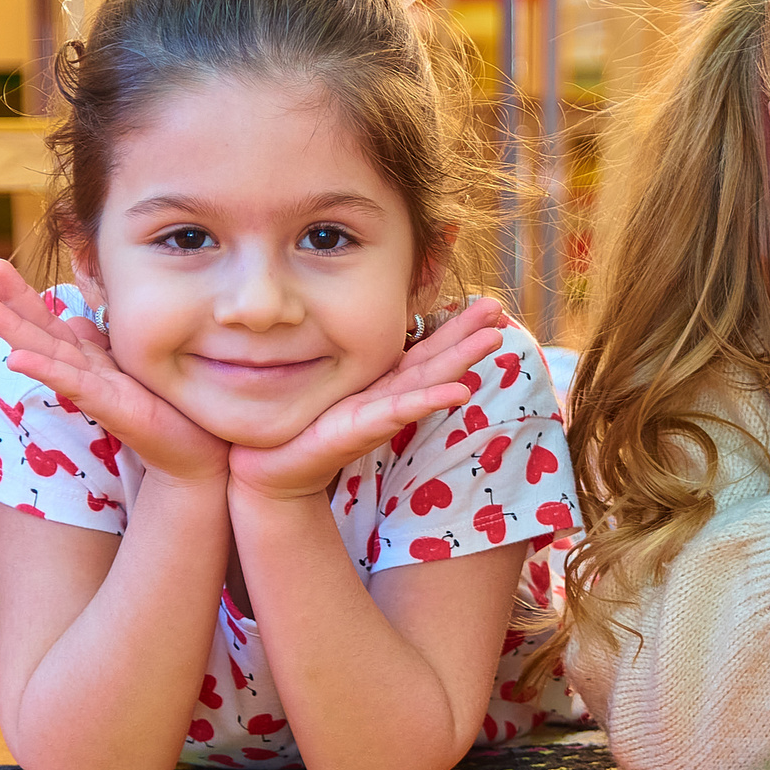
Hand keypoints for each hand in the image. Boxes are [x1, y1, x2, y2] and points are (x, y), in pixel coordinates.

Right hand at [0, 258, 228, 487]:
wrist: (194, 450)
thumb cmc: (166, 407)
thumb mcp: (133, 361)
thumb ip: (103, 342)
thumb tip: (76, 317)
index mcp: (90, 357)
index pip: (49, 320)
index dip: (21, 296)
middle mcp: (84, 371)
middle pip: (41, 330)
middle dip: (11, 301)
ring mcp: (93, 388)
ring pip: (47, 353)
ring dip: (14, 331)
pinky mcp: (109, 406)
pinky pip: (73, 384)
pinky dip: (45, 370)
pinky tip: (16, 358)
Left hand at [228, 298, 508, 502]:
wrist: (270, 465)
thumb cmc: (300, 422)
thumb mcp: (328, 382)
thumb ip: (345, 356)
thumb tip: (346, 316)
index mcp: (383, 384)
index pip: (426, 351)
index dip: (456, 328)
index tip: (486, 304)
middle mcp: (389, 397)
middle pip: (436, 361)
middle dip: (469, 335)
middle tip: (499, 309)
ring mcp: (381, 414)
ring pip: (428, 382)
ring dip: (462, 360)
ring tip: (492, 338)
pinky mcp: (363, 429)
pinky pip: (402, 411)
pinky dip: (432, 400)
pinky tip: (461, 392)